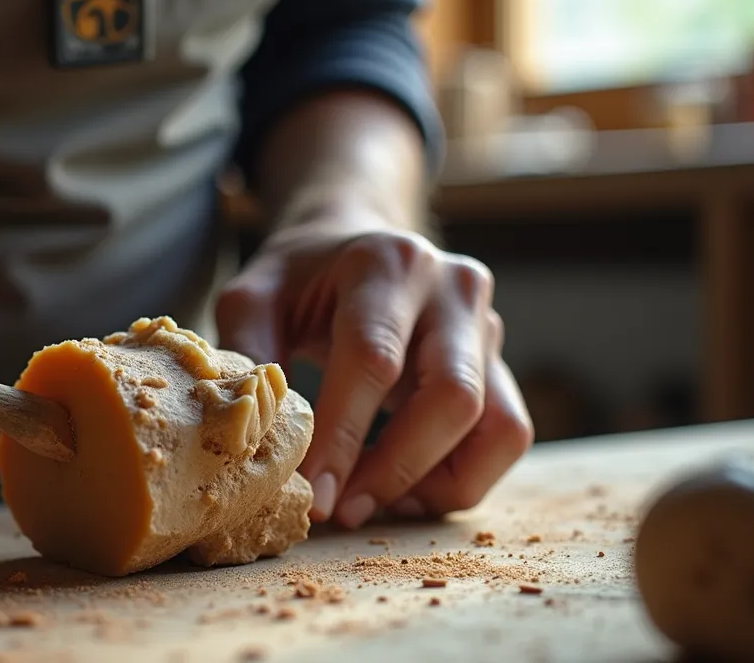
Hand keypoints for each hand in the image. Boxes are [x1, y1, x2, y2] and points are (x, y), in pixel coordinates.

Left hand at [216, 218, 533, 527]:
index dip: (344, 436)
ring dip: (434, 483)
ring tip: (368, 504)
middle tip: (340, 510)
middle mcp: (453, 288)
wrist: (355, 242)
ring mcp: (487, 326)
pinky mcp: (500, 363)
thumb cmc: (299, 278)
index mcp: (387, 263)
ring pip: (496, 426)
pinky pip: (505, 437)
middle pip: (453, 397)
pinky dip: (460, 479)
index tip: (314, 495)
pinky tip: (402, 492)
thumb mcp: (254, 295)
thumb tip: (251, 429)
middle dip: (395, 469)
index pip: (374, 360)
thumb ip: (248, 352)